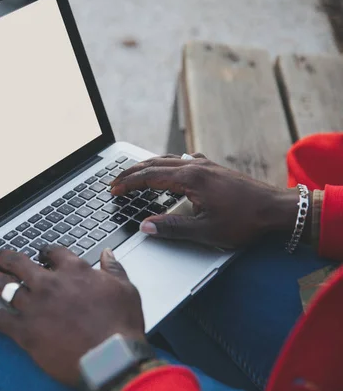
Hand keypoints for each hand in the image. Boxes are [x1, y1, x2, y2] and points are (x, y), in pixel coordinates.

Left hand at [0, 246, 145, 385]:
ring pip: (3, 286)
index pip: (53, 252)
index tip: (40, 253)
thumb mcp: (125, 290)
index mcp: (74, 271)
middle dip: (3, 257)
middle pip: (19, 263)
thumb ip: (113, 269)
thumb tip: (107, 255)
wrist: (111, 358)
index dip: (44, 250)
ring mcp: (35, 306)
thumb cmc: (121, 325)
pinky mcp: (26, 331)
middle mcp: (50, 284)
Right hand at [110, 154, 300, 248]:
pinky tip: (167, 169)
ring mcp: (205, 165)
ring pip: (167, 160)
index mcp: (190, 179)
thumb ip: (172, 228)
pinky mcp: (213, 168)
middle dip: (131, 172)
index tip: (114, 190)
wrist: (277, 210)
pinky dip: (165, 164)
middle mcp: (195, 167)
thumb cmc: (245, 221)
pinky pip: (181, 160)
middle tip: (115, 181)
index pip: (149, 177)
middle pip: (154, 164)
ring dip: (146, 166)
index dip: (128, 183)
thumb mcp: (206, 231)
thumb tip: (145, 227)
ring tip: (132, 174)